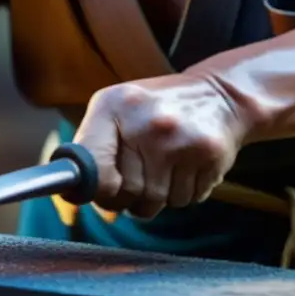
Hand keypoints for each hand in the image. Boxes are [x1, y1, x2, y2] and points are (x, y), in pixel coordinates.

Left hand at [74, 73, 246, 219]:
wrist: (219, 94)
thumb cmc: (156, 108)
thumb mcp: (117, 109)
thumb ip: (93, 147)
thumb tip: (76, 192)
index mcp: (114, 107)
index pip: (95, 171)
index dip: (99, 190)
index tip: (107, 189)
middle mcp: (147, 122)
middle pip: (129, 193)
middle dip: (133, 195)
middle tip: (142, 176)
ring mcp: (180, 139)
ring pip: (159, 202)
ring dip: (161, 196)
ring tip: (167, 168)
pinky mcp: (210, 154)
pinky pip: (187, 199)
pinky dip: (186, 192)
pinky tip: (188, 167)